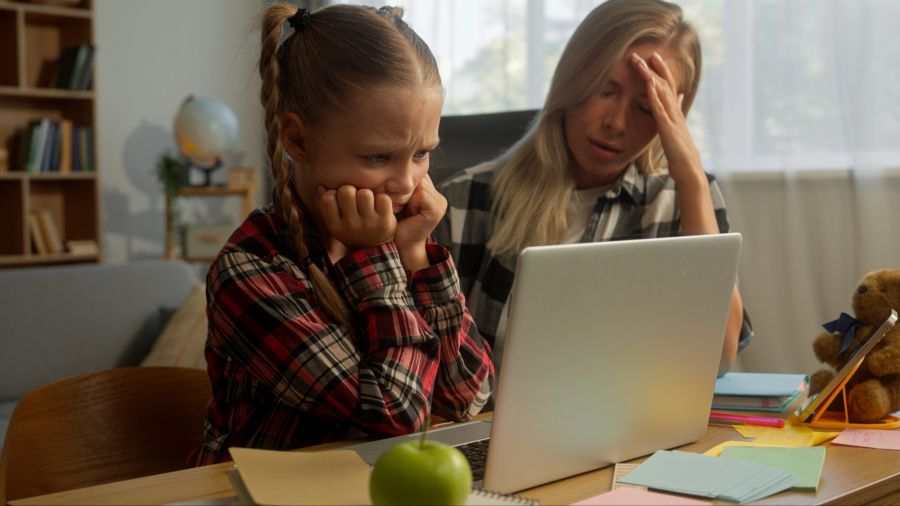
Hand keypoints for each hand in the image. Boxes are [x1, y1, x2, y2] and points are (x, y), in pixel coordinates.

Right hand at [318, 184, 395, 249]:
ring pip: (365, 193)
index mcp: (335, 226)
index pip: (328, 198)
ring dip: (367, 195)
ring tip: (368, 204)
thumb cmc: (351, 231)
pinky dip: (382, 200)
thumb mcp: (335, 223)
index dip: (334, 194)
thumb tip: (321, 186)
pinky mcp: (385, 222)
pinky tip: (379, 207)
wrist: (372, 251)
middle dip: (351, 191)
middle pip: (346, 191)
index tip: (340, 201)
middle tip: (355, 200)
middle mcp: (351, 226)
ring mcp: (369, 224)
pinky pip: (383, 198)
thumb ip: (325, 205)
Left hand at [394, 174, 446, 271]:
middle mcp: (438, 197)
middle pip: (418, 177)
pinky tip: (407, 213)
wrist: (399, 245)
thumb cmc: (393, 223)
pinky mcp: (437, 210)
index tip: (393, 196)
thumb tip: (392, 163)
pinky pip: (421, 194)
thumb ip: (401, 185)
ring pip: (419, 184)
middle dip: (404, 187)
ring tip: (400, 208)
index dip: (402, 182)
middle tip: (395, 203)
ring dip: (405, 194)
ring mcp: (440, 203)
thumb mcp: (397, 200)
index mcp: (430, 192)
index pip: (416, 173)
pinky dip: (410, 202)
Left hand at [630, 52, 704, 186]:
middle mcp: (675, 112)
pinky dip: (654, 94)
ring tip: (642, 62)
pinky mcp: (667, 127)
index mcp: (675, 113)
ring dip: (651, 75)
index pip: (669, 88)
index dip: (663, 72)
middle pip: (666, 85)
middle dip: (657, 68)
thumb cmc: (681, 153)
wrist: (688, 169)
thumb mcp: (677, 130)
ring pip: (662, 92)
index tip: (655, 59)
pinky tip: (648, 83)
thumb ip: (677, 113)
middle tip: (649, 52)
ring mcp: (672, 118)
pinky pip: (659, 108)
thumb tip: (680, 97)